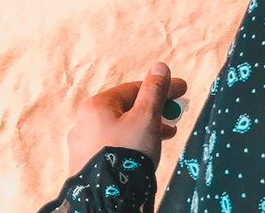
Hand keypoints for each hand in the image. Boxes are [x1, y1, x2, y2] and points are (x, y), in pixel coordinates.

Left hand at [65, 63, 187, 173]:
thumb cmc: (127, 152)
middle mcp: (83, 122)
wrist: (107, 198)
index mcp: (96, 106)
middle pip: (126, 109)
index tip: (181, 92)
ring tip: (166, 136)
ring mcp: (82, 145)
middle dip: (154, 111)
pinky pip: (112, 145)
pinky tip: (145, 151)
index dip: (161, 88)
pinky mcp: (85, 164)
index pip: (133, 89)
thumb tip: (159, 67)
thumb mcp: (147, 117)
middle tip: (175, 117)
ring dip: (145, 128)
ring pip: (120, 128)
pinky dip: (131, 143)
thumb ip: (154, 90)